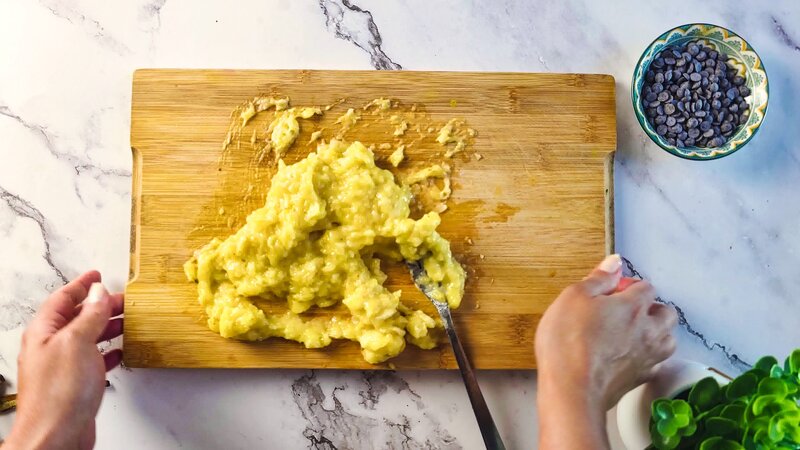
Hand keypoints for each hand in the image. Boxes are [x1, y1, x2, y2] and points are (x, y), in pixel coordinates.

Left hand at [5, 271, 123, 449]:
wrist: (55, 436)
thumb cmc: (58, 394)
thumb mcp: (77, 342)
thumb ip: (89, 316)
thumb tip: (98, 293)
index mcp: (45, 331)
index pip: (63, 298)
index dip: (82, 284)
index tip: (97, 274)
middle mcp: (51, 346)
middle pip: (77, 316)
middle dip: (100, 305)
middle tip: (122, 298)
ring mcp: (63, 365)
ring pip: (87, 337)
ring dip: (107, 326)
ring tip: (127, 320)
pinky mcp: (76, 383)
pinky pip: (94, 358)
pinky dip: (108, 351)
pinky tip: (120, 351)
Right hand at [536, 255, 677, 448]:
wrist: (571, 389)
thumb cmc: (568, 342)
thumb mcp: (573, 297)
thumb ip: (598, 278)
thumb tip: (615, 263)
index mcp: (633, 305)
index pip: (646, 286)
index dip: (628, 285)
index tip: (610, 292)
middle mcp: (648, 330)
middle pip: (666, 312)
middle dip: (650, 307)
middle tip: (624, 310)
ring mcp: (647, 357)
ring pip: (668, 339)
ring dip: (656, 332)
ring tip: (632, 332)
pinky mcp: (640, 378)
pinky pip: (655, 364)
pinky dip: (648, 357)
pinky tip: (630, 356)